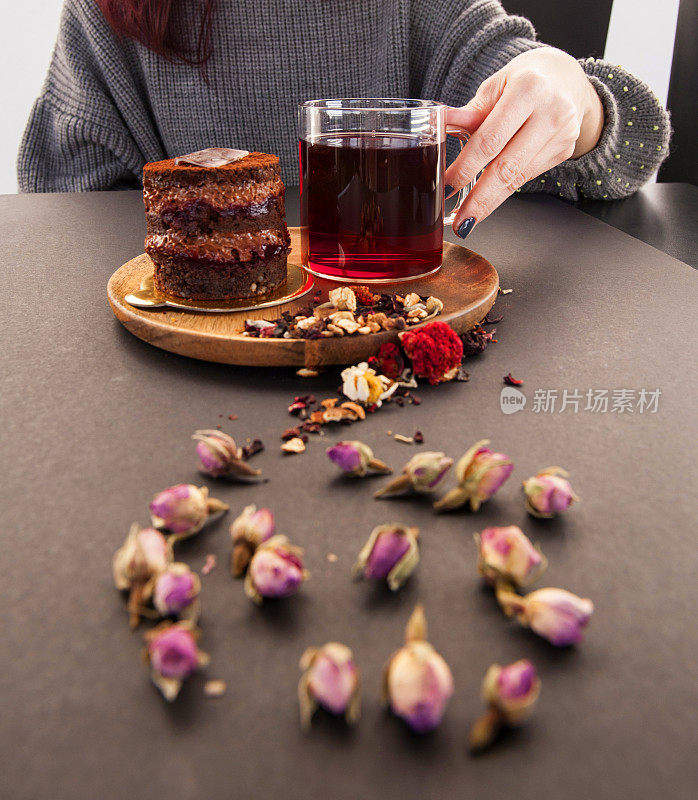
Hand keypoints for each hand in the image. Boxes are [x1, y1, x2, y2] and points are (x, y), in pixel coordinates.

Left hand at [445, 47, 603, 237]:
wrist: (565, 79)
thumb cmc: (522, 81)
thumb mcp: (495, 87)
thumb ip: (470, 113)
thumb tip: (439, 126)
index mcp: (528, 89)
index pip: (491, 138)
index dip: (467, 167)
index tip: (447, 186)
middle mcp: (551, 112)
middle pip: (507, 166)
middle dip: (480, 198)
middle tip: (460, 221)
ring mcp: (561, 134)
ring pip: (518, 178)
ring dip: (490, 203)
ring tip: (468, 219)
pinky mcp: (564, 151)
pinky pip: (527, 177)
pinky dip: (504, 192)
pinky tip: (488, 201)